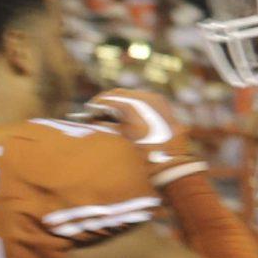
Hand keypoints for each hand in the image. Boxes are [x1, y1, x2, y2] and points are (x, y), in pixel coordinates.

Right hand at [87, 89, 204, 187]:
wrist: (170, 163)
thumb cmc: (141, 155)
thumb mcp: (117, 140)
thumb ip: (102, 126)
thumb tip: (93, 120)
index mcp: (131, 104)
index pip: (106, 98)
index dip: (94, 106)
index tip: (87, 114)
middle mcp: (145, 97)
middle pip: (119, 93)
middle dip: (107, 103)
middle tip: (96, 114)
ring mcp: (156, 100)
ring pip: (132, 95)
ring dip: (120, 104)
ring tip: (112, 117)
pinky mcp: (163, 105)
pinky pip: (143, 100)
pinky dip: (133, 106)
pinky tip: (128, 118)